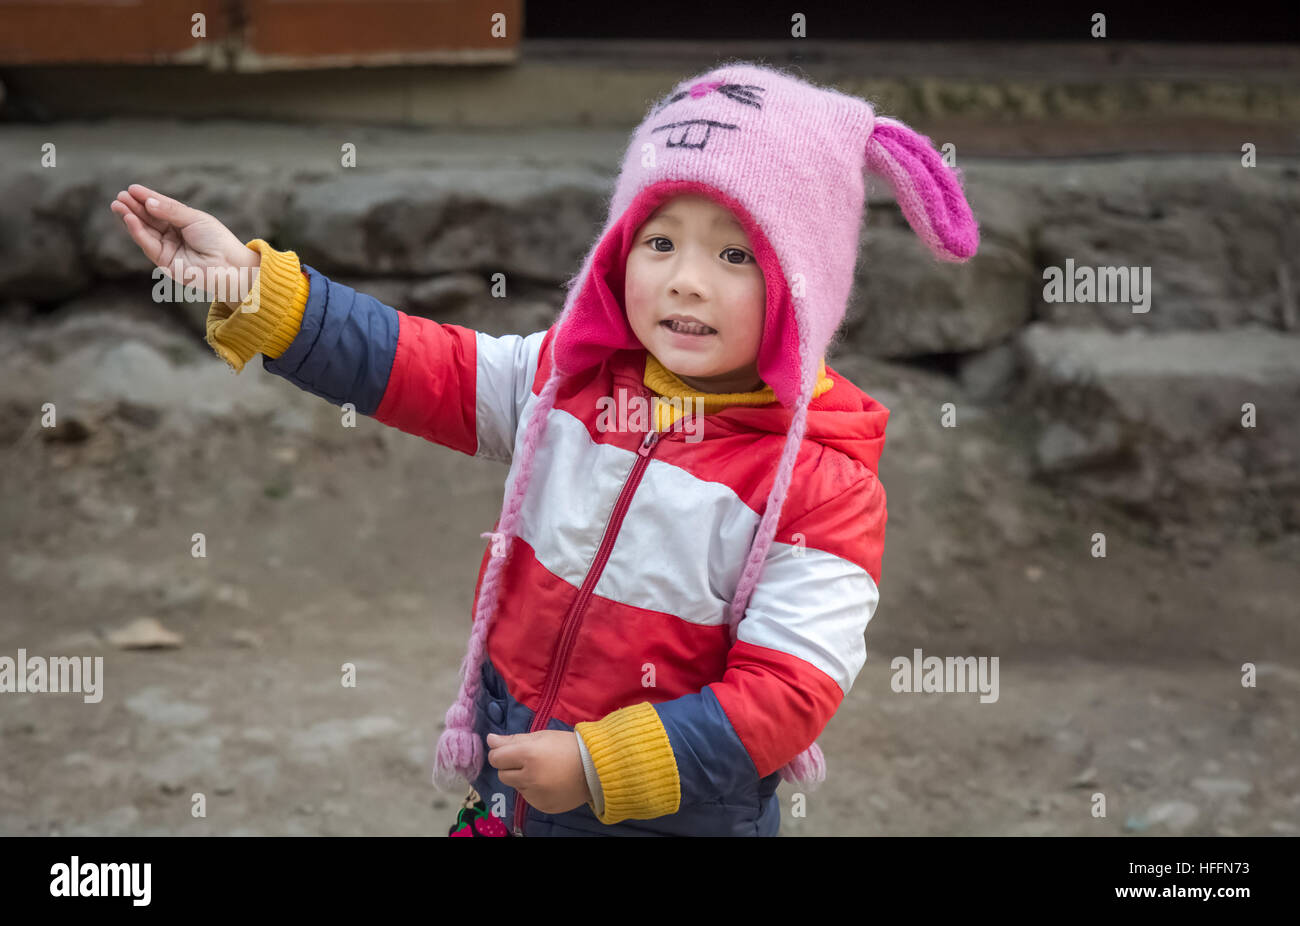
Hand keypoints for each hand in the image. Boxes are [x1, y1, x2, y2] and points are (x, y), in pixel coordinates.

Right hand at [109, 183, 260, 311]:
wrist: (228, 265)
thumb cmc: (217, 240)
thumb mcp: (194, 218)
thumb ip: (170, 211)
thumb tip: (148, 202)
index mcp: (183, 222)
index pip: (161, 208)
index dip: (147, 198)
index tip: (132, 188)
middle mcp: (174, 235)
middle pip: (149, 219)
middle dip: (133, 207)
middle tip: (119, 196)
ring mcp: (168, 249)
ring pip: (145, 231)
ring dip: (130, 218)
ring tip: (118, 205)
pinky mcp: (164, 262)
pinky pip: (148, 245)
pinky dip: (137, 231)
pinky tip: (129, 219)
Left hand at [486, 731, 591, 815]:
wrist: (595, 768)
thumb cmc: (567, 746)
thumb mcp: (541, 736)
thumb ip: (512, 740)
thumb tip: (490, 740)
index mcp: (528, 755)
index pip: (496, 758)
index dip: (500, 754)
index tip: (509, 751)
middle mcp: (529, 777)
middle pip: (502, 775)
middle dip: (511, 767)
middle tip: (529, 760)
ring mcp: (536, 795)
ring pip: (516, 786)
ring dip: (523, 779)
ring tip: (543, 771)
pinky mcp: (542, 806)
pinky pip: (529, 797)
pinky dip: (534, 790)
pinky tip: (549, 783)